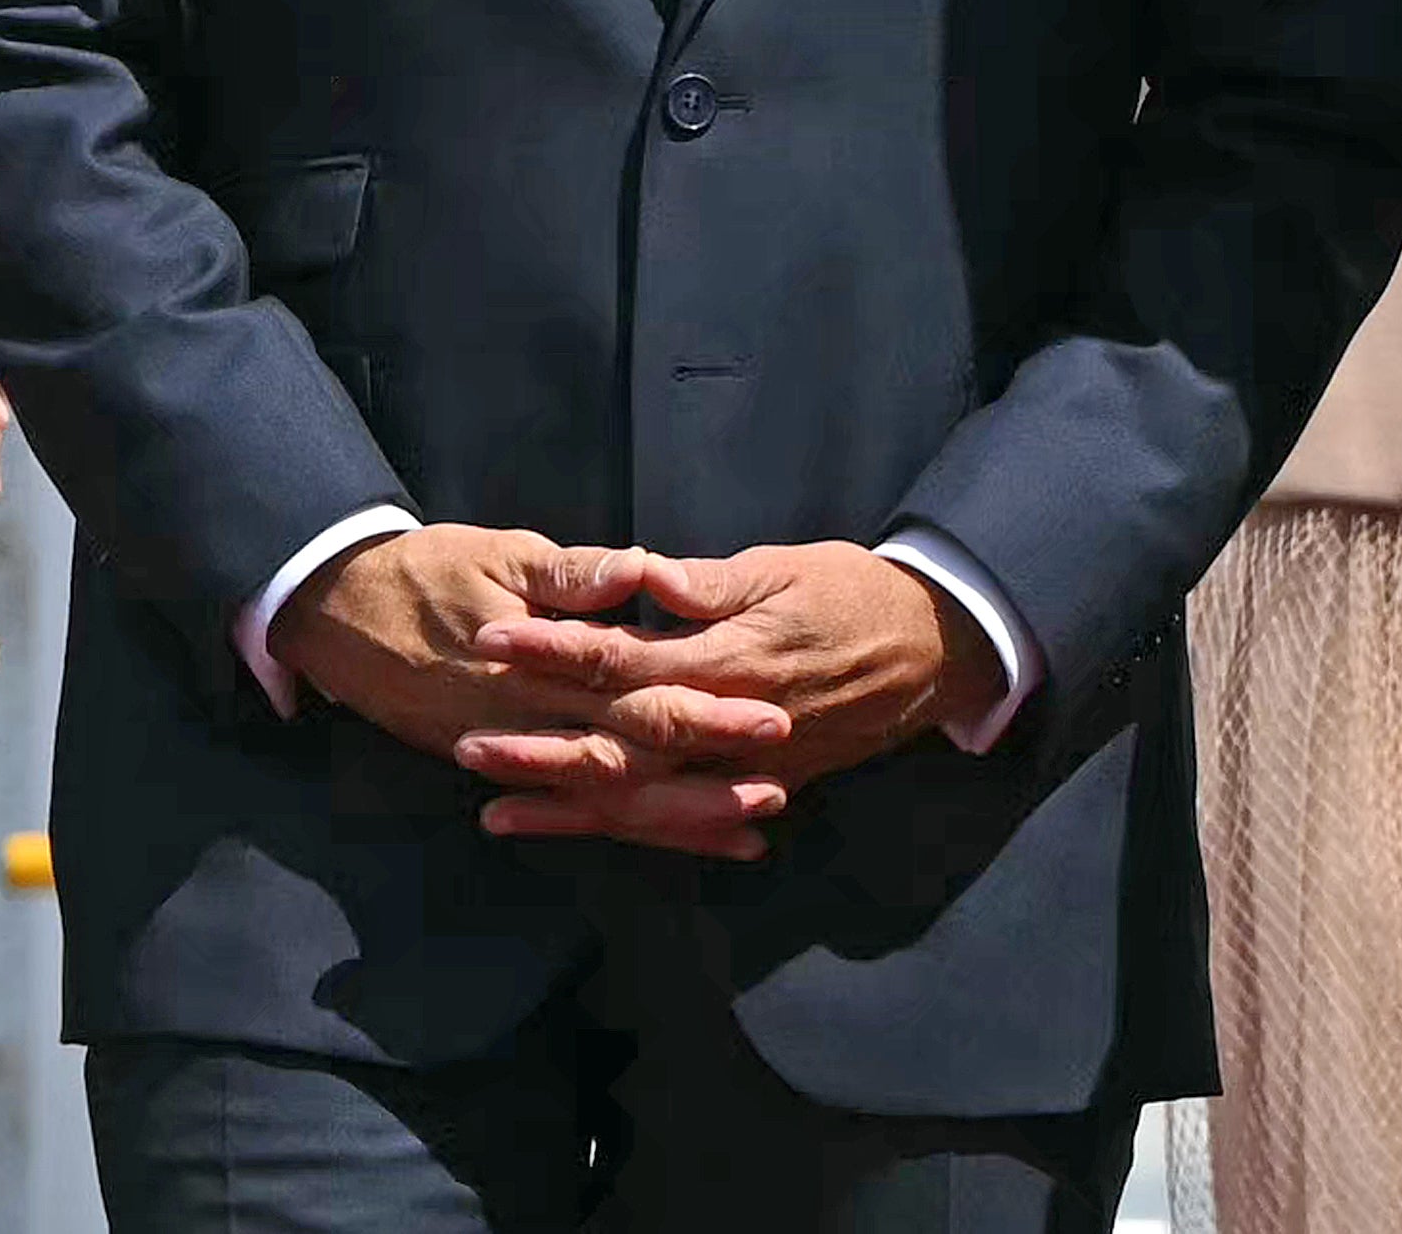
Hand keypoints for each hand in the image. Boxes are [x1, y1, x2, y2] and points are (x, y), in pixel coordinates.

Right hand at [276, 527, 796, 860]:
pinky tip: (680, 837)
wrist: (339, 613)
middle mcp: (532, 724)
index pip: (635, 695)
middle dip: (705, 780)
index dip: (702, 710)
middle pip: (632, 763)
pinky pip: (572, 806)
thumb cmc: (427, 572)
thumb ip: (570, 574)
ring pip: (608, 801)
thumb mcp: (499, 555)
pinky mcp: (504, 764)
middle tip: (779, 789)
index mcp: (540, 667)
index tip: (767, 714)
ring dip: (676, 818)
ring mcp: (516, 752)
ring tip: (748, 829)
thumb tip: (637, 570)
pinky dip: (625, 824)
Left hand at [459, 542, 997, 850]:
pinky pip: (683, 820)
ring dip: (568, 807)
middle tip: (466, 749)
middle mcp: (730, 727)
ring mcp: (745, 769)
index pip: (625, 658)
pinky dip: (629, 831)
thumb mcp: (785, 568)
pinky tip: (575, 833)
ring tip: (494, 812)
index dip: (555, 650)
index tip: (492, 639)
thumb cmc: (854, 592)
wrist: (935, 650)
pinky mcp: (760, 789)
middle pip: (621, 746)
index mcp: (731, 660)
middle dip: (541, 749)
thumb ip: (708, 584)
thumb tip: (640, 577)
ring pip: (644, 798)